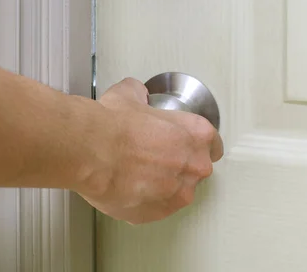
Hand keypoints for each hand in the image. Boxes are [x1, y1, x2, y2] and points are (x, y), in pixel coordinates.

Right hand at [76, 78, 222, 223]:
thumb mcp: (129, 95)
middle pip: (196, 169)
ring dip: (163, 185)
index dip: (195, 143)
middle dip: (179, 165)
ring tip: (137, 175)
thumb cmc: (114, 126)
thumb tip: (136, 93)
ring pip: (178, 192)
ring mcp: (178, 194)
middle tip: (153, 157)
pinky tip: (128, 188)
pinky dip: (145, 201)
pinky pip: (157, 208)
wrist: (92, 152)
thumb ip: (140, 94)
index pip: (213, 143)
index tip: (184, 144)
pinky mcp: (157, 213)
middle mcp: (195, 166)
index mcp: (197, 134)